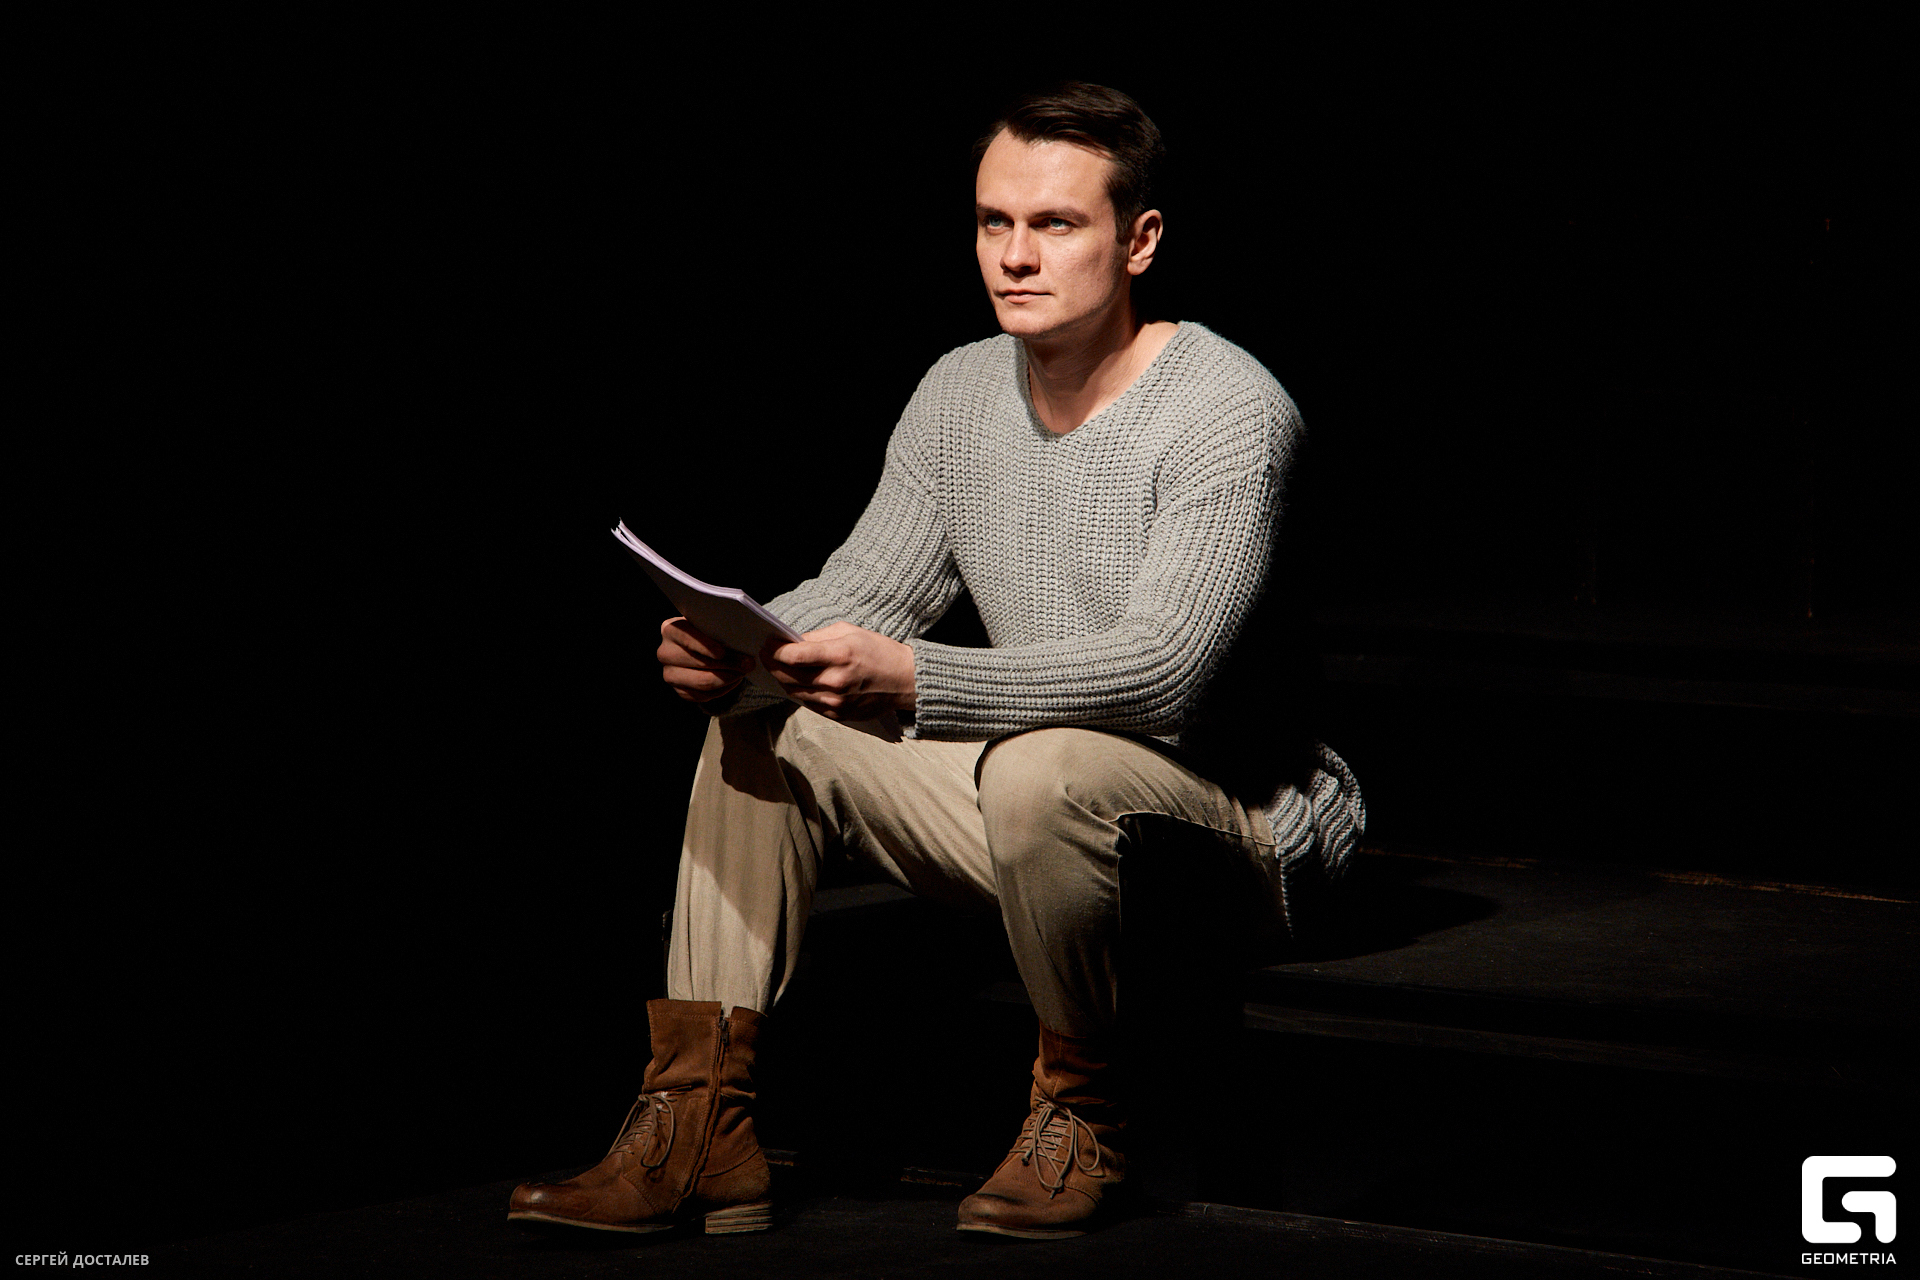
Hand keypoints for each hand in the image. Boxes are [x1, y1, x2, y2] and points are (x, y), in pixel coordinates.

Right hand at [657, 617, 753, 702]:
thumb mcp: (713, 625)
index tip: (722, 652)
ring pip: (702, 682)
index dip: (704, 645)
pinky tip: (734, 680)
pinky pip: (704, 696)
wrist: (701, 649)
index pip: (685, 636)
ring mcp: (670, 674)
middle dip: (727, 664)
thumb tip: (743, 640)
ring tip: (743, 672)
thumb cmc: (709, 633)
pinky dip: (723, 689)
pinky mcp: (680, 691)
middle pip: (698, 662)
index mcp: (670, 630)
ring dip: (728, 678)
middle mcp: (665, 653)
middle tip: (748, 663)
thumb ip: (722, 628)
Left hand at [763, 622, 915, 722]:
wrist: (904, 680)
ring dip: (783, 679)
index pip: (794, 656)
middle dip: (772, 664)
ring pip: (794, 692)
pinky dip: (799, 691)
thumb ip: (818, 637)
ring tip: (778, 667)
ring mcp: (836, 702)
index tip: (766, 643)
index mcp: (840, 655)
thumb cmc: (878, 651)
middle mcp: (835, 681)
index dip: (775, 650)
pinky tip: (797, 681)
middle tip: (765, 655)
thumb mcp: (849, 632)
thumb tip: (792, 642)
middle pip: (788, 676)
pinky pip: (808, 703)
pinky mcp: (838, 715)